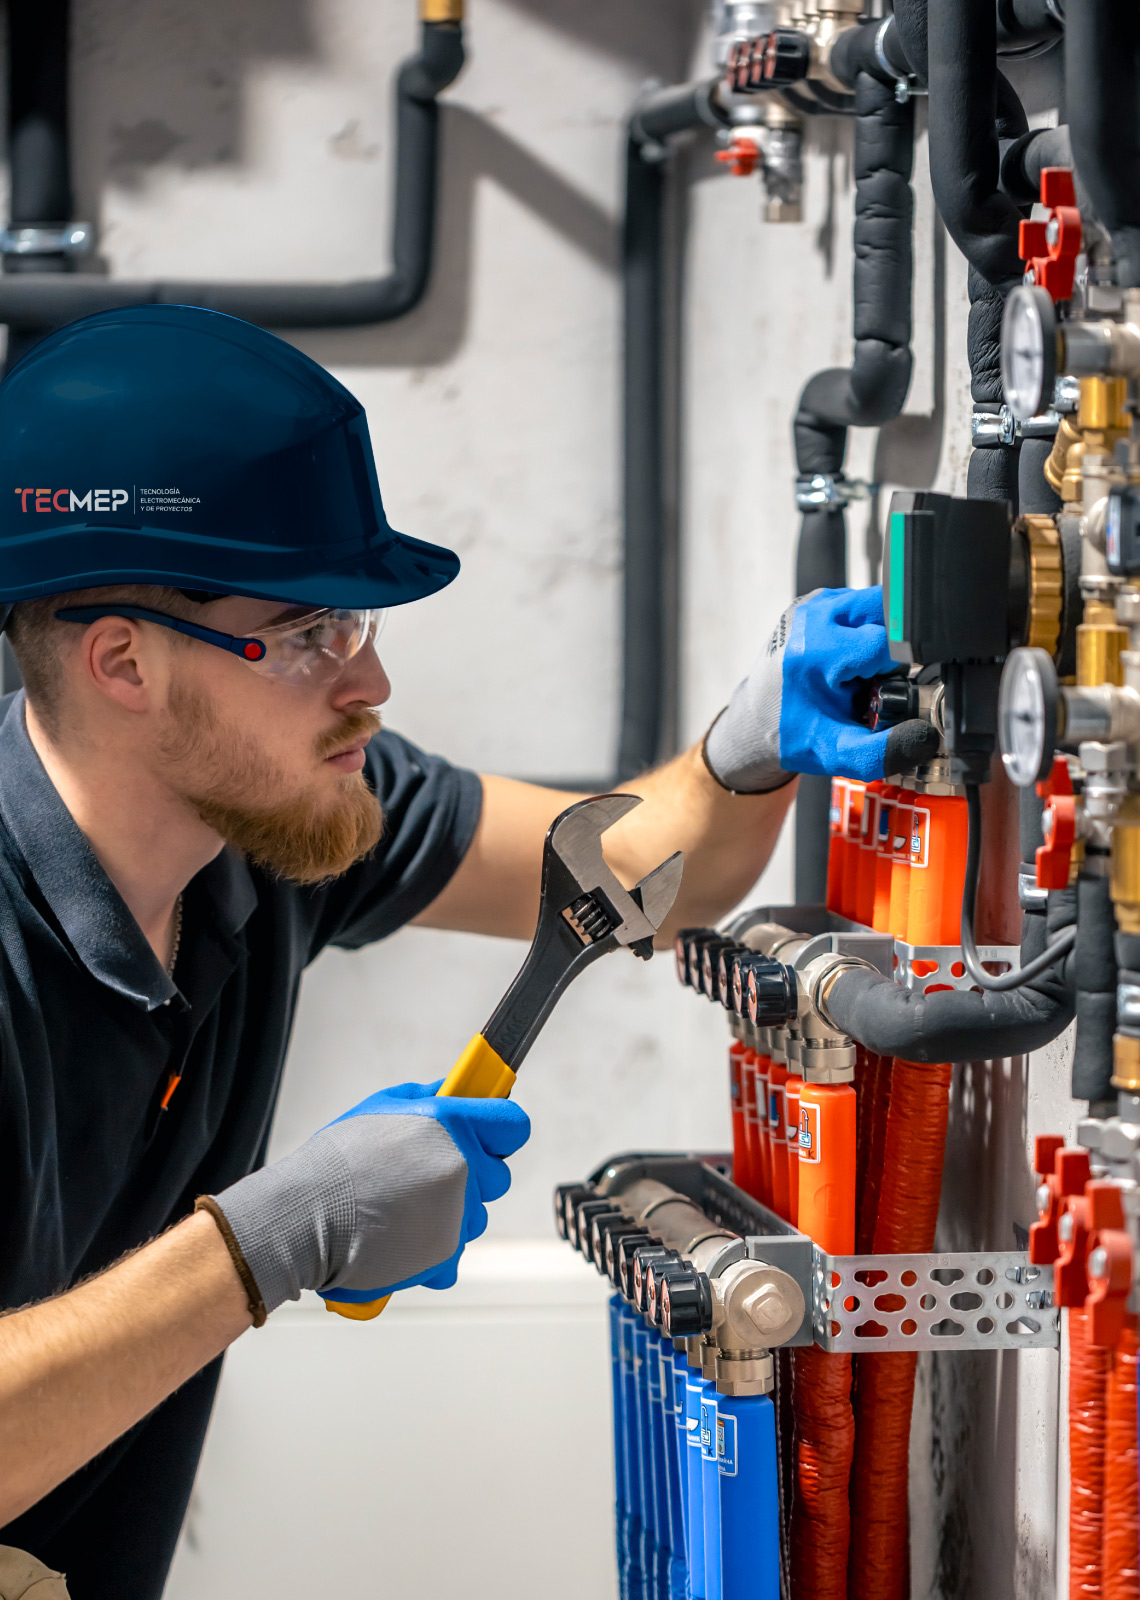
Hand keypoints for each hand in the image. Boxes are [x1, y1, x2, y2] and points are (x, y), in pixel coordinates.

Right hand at [204, 1080, 530, 1314]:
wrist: (303, 1217)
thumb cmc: (337, 1162)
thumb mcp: (383, 1107)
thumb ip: (430, 1099)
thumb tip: (457, 1092)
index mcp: (452, 1123)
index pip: (513, 1126)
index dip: (500, 1131)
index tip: (489, 1136)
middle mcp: (462, 1167)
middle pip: (498, 1177)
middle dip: (471, 1178)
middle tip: (425, 1177)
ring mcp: (456, 1214)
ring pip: (476, 1217)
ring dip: (451, 1215)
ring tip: (401, 1208)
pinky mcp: (445, 1254)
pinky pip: (455, 1252)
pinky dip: (433, 1250)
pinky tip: (400, 1237)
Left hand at [702, 586, 938, 790]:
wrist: (757, 721)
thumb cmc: (793, 732)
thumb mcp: (837, 753)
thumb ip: (882, 752)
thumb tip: (924, 738)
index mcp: (817, 650)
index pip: (888, 642)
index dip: (896, 669)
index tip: (879, 690)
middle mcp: (813, 617)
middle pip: (887, 611)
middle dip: (893, 646)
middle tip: (871, 678)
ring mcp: (814, 604)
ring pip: (879, 604)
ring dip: (882, 635)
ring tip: (859, 670)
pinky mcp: (818, 600)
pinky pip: (863, 606)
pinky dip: (867, 630)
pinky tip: (851, 658)